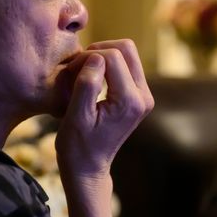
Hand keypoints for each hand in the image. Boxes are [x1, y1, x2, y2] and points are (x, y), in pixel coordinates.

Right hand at [55, 39, 153, 185]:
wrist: (88, 167)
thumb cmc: (77, 146)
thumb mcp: (76, 116)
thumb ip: (87, 84)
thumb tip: (95, 57)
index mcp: (130, 101)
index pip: (113, 56)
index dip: (88, 58)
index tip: (72, 72)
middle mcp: (144, 97)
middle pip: (127, 49)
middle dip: (99, 51)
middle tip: (78, 68)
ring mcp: (144, 96)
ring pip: (128, 54)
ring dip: (103, 57)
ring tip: (83, 73)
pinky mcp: (139, 96)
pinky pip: (126, 66)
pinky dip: (108, 65)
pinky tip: (92, 79)